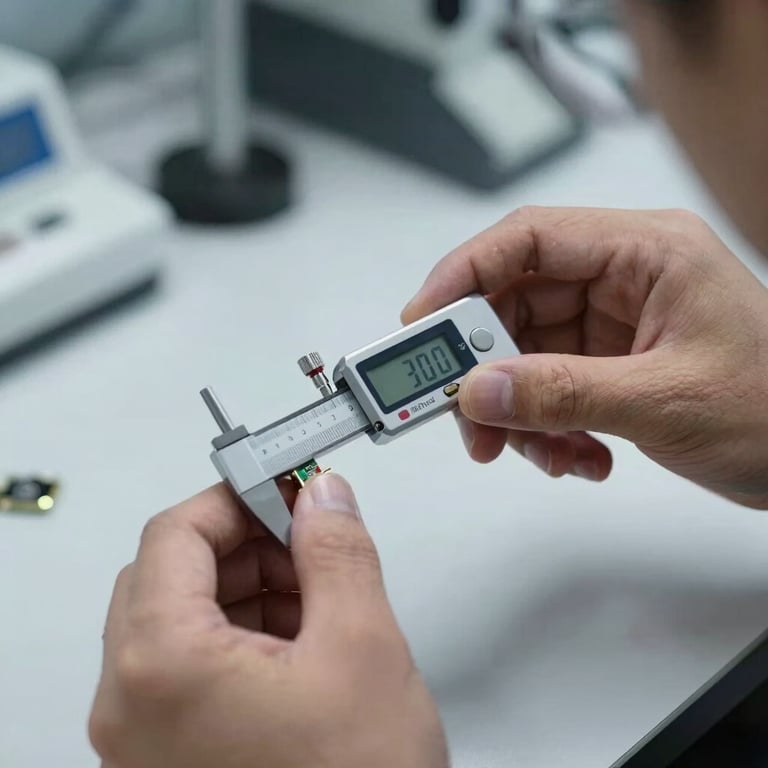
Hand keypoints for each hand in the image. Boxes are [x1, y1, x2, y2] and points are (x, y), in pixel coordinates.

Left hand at [89, 474, 446, 767]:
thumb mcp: (361, 647)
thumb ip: (338, 552)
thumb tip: (323, 497)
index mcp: (161, 666)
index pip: (176, 532)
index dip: (237, 497)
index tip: (285, 489)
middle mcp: (132, 704)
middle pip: (172, 573)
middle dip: (247, 545)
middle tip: (307, 539)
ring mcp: (145, 736)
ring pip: (183, 618)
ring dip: (249, 588)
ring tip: (316, 598)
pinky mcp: (171, 755)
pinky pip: (192, 666)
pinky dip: (243, 636)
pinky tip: (301, 645)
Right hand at [402, 207, 767, 508]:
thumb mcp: (664, 400)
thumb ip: (562, 393)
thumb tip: (479, 390)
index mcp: (646, 252)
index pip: (528, 240)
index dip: (462, 275)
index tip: (421, 322)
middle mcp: (624, 279)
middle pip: (515, 303)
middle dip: (486, 366)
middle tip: (468, 416)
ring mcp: (614, 323)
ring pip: (525, 354)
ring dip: (519, 409)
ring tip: (544, 453)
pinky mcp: (610, 363)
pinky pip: (548, 387)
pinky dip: (547, 427)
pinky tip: (579, 456)